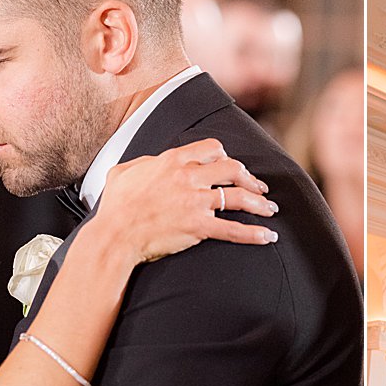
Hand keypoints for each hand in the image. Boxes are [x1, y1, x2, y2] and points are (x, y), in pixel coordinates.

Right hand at [93, 139, 276, 262]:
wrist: (115, 234)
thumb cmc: (115, 206)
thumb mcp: (123, 172)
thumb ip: (143, 163)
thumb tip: (149, 163)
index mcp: (173, 160)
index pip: (212, 148)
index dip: (226, 156)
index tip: (232, 167)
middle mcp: (188, 177)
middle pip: (232, 169)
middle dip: (250, 178)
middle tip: (259, 188)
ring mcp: (195, 202)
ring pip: (239, 198)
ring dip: (259, 204)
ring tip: (270, 210)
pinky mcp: (198, 226)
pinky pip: (233, 230)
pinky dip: (254, 234)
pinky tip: (268, 236)